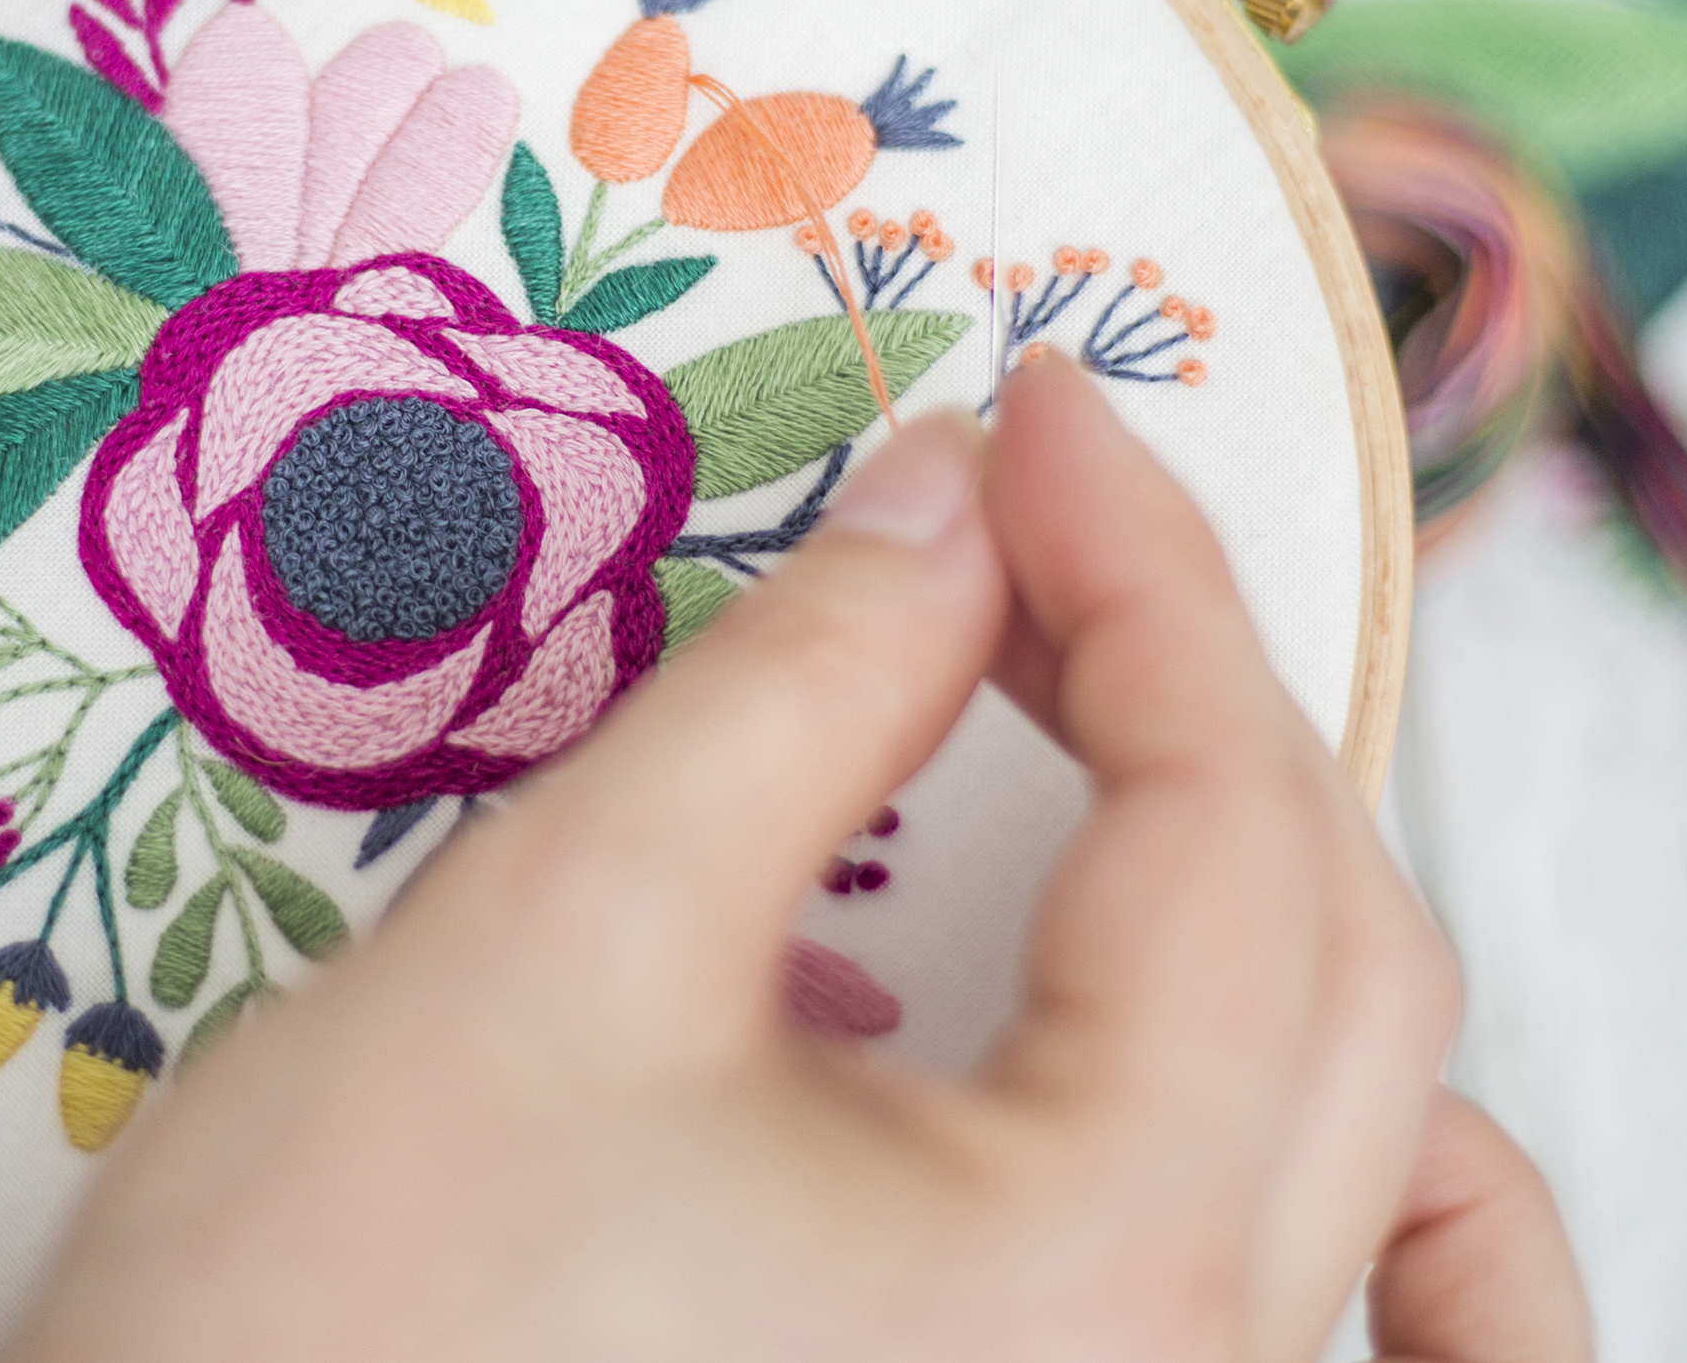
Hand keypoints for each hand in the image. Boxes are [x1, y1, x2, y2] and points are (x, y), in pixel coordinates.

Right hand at [4, 360, 1587, 1362]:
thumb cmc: (347, 1309)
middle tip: (1023, 528)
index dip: (1140, 572)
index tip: (1034, 414)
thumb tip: (946, 504)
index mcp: (1111, 1256)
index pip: (1231, 825)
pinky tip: (1271, 1056)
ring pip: (1340, 1112)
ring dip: (1271, 875)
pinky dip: (1324, 1131)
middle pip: (1333, 961)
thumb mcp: (577, 936)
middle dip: (1190, 693)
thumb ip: (811, 687)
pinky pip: (1282, 1266)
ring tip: (1124, 713)